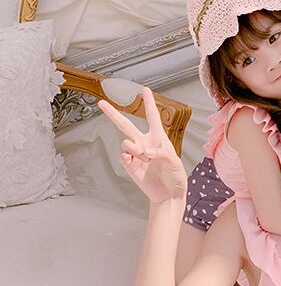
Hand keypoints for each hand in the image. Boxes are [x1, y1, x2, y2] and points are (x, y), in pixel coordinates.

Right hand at [98, 88, 186, 204]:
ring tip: (146, 158)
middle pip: (126, 125)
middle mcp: (145, 143)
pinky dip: (127, 158)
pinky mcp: (130, 165)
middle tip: (101, 103)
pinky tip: (134, 162)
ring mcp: (136, 154)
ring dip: (134, 149)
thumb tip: (147, 151)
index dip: (149, 103)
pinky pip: (122, 156)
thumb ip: (162, 154)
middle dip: (113, 114)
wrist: (168, 195)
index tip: (145, 90)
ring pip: (126, 142)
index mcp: (158, 139)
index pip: (153, 117)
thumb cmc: (175, 177)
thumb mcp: (175, 163)